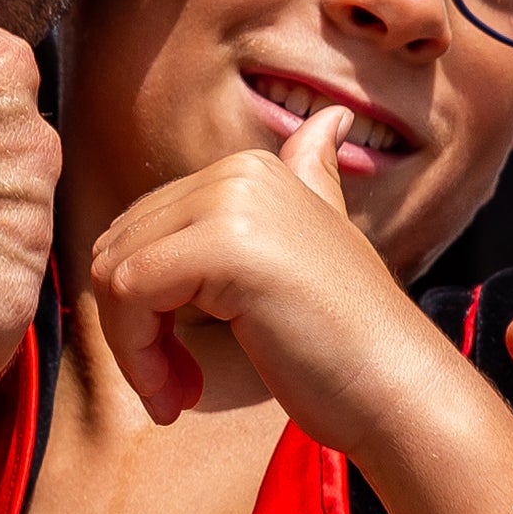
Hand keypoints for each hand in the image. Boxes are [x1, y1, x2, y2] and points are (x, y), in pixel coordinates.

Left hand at [88, 104, 460, 444]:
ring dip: (133, 350)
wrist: (397, 388)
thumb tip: (329, 120)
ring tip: (177, 393)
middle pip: (118, 249)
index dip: (143, 308)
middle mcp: (238, 173)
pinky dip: (137, 356)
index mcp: (252, 170)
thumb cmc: (350, 342)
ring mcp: (231, 203)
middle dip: (132, 329)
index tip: (178, 368)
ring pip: (115, 273)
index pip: (141, 232)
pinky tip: (179, 394)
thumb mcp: (325, 241)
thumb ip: (311, 179)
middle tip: (174, 388)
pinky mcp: (222, 247)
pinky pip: (127, 295)